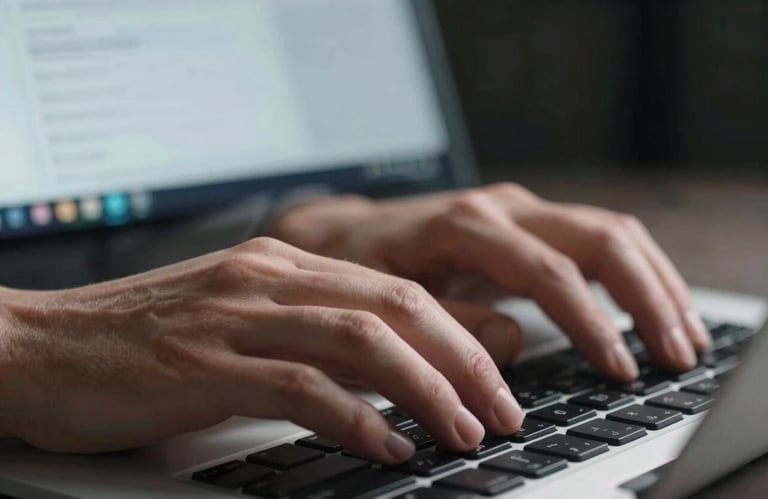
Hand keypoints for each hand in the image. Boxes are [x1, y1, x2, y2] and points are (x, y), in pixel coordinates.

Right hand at [0, 238, 522, 461]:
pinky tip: (388, 448)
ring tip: (464, 432)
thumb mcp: (239, 320)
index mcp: (281, 264)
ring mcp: (235, 316)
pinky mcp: (203, 363)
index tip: (496, 379)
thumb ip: (310, 331)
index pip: (396, 287)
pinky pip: (300, 386)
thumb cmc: (142, 341)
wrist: (40, 344)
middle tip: (502, 410)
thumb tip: (392, 365)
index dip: (460, 333)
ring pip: (362, 340)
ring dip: (427, 389)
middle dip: (464, 359)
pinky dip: (357, 419)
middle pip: (397, 306)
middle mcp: (267, 278)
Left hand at [270, 183, 711, 380]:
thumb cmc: (358, 267)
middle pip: (597, 237)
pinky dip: (632, 273)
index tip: (618, 367)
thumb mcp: (386, 299)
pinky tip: (652, 307)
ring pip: (608, 232)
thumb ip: (446, 321)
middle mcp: (501, 207)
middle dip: (645, 296)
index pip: (547, 269)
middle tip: (676, 353)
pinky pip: (595, 240)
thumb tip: (512, 343)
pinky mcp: (526, 224)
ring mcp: (518, 211)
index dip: (589, 321)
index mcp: (465, 224)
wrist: (343, 234)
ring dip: (652, 282)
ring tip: (683, 336)